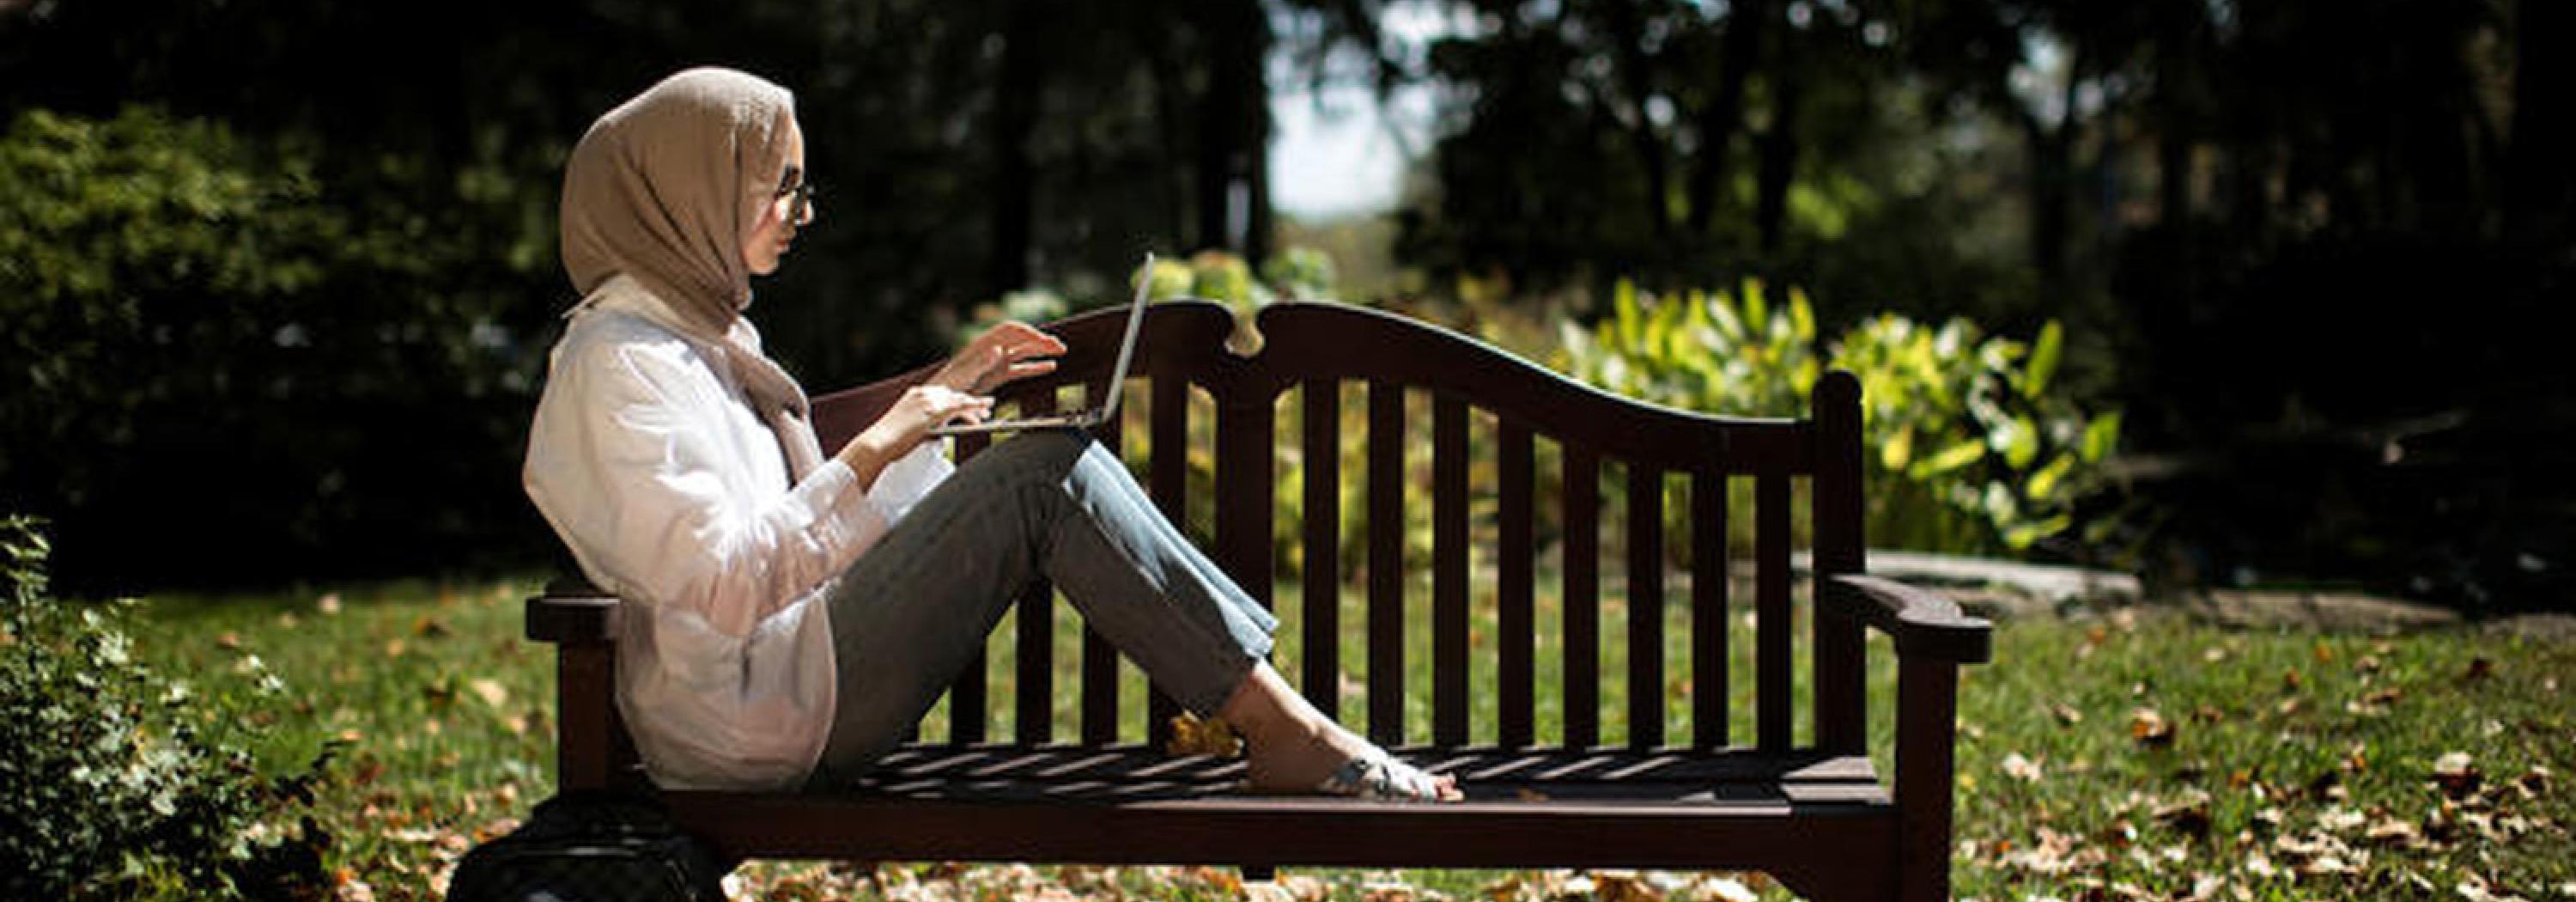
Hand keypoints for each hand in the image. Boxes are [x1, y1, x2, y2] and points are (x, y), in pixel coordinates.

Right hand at [840, 385, 991, 481]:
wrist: (878, 443)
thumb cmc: (889, 442)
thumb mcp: (908, 427)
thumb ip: (924, 424)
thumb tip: (938, 431)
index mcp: (914, 394)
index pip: (942, 393)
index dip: (956, 399)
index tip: (966, 403)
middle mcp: (923, 393)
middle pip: (953, 394)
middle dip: (969, 401)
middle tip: (985, 408)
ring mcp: (929, 400)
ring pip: (959, 399)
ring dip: (975, 404)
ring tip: (988, 411)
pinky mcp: (935, 411)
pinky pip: (960, 406)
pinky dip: (974, 407)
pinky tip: (983, 411)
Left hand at [932, 321, 1065, 394]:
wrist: (941, 399)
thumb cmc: (949, 385)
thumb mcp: (965, 374)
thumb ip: (981, 362)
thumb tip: (998, 349)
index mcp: (984, 345)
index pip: (1011, 331)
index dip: (1028, 333)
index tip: (1043, 340)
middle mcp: (993, 350)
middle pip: (1021, 339)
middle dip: (1041, 340)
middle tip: (1059, 347)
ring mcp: (997, 362)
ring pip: (1024, 351)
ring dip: (1042, 350)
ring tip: (1060, 350)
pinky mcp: (999, 375)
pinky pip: (1021, 368)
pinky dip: (1036, 366)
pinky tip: (1050, 366)